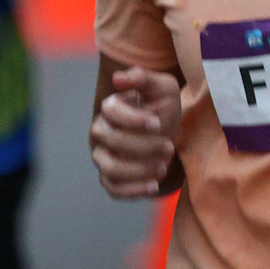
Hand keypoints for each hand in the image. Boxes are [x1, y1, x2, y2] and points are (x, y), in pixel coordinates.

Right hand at [90, 66, 182, 199]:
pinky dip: (133, 190)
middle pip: (113, 141)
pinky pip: (113, 189)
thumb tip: (117, 79)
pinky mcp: (109, 177)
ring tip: (163, 167)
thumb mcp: (162, 87)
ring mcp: (102, 156)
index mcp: (110, 108)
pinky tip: (154, 186)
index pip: (111, 111)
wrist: (168, 131)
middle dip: (144, 146)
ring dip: (138, 170)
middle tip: (169, 147)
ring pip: (110, 168)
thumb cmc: (162, 106)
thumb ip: (142, 78)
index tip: (157, 123)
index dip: (134, 119)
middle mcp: (100, 132)